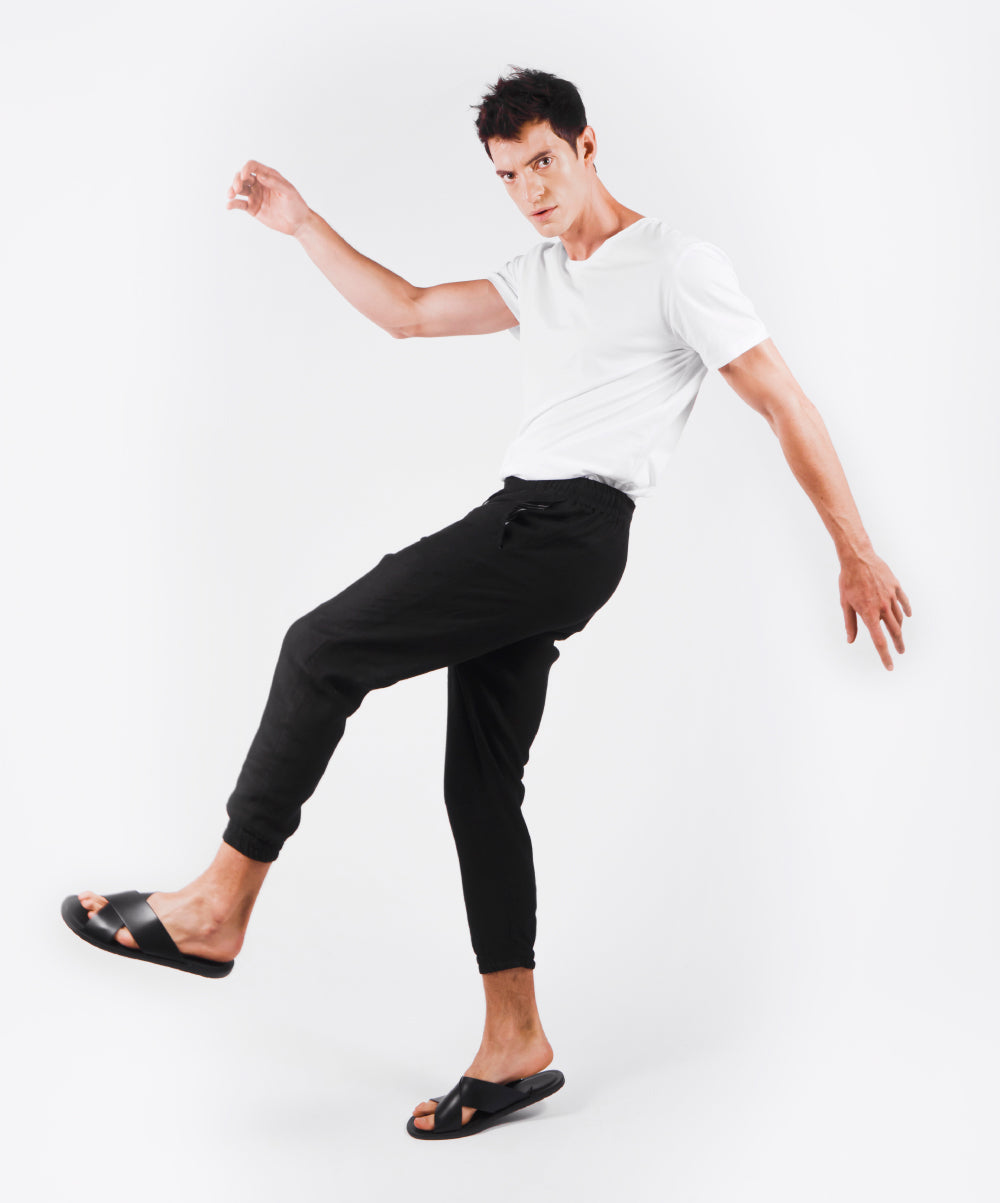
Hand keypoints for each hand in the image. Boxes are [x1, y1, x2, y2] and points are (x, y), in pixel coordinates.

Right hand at [226, 160, 310, 235]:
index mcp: (268, 176)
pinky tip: (228, 205)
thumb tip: (260, 175)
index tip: (244, 176)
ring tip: (230, 195)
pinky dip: (233, 204)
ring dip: (232, 190)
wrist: (298, 224)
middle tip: (236, 188)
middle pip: (242, 176)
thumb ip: (275, 183)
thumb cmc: (296, 205)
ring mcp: (255, 195)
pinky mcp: (252, 208)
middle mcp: (259, 183)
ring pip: (239, 189)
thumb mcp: (288, 192)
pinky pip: (240, 204)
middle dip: (237, 180)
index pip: (253, 166)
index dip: (246, 169)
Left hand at [838, 550, 911, 670]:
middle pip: (894, 632)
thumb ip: (850, 624)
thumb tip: (850, 640)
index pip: (879, 641)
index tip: (890, 667)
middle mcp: (883, 607)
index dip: (885, 656)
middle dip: (897, 644)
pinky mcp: (896, 586)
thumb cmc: (848, 581)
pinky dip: (906, 611)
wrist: (858, 558)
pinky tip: (907, 616)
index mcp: (869, 614)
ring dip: (900, 629)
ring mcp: (891, 596)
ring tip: (899, 636)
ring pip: (900, 618)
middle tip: (901, 652)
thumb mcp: (845, 604)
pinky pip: (904, 602)